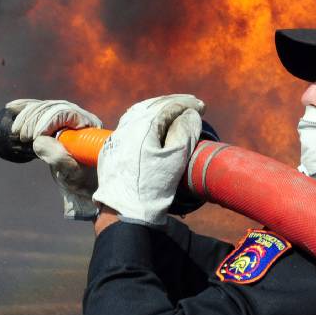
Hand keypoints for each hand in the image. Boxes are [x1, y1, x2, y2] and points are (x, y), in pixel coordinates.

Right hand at [7, 99, 102, 220]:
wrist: (81, 182)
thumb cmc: (81, 178)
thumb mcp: (72, 172)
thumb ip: (58, 158)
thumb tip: (39, 141)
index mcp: (90, 126)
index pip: (65, 113)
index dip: (46, 121)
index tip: (33, 137)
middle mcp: (80, 117)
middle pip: (52, 108)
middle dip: (33, 119)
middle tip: (23, 137)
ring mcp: (68, 118)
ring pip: (44, 107)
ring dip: (26, 116)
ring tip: (16, 132)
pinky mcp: (56, 121)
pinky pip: (39, 109)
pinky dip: (24, 108)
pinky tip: (11, 108)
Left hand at [92, 94, 204, 225]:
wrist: (125, 211)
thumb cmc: (153, 186)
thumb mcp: (176, 158)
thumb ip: (185, 131)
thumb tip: (190, 114)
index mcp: (142, 127)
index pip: (168, 106)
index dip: (187, 104)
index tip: (202, 107)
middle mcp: (126, 127)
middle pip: (152, 105)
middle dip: (174, 103)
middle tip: (192, 104)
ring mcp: (117, 137)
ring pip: (139, 113)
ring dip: (159, 108)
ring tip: (175, 110)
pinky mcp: (112, 148)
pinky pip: (130, 123)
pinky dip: (146, 117)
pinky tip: (153, 123)